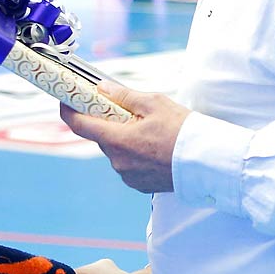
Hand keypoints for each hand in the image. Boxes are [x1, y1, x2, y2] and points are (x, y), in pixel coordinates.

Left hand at [60, 80, 189, 194]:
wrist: (208, 162)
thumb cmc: (183, 130)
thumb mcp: (154, 103)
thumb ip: (124, 96)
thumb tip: (102, 88)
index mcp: (118, 140)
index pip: (79, 125)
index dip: (68, 110)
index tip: (65, 100)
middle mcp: (118, 162)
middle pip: (102, 137)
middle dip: (109, 123)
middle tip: (128, 110)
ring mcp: (128, 176)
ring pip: (116, 151)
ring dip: (124, 139)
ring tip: (151, 131)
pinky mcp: (139, 185)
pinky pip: (128, 165)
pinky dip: (135, 154)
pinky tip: (155, 148)